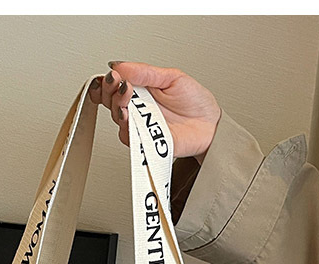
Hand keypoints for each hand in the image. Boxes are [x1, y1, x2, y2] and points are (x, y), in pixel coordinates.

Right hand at [88, 62, 220, 162]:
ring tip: (127, 97)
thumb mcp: (171, 77)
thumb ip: (145, 72)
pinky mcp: (147, 142)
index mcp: (141, 91)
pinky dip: (126, 128)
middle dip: (110, 92)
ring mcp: (142, 126)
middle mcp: (138, 109)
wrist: (211, 125)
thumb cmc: (195, 102)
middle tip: (120, 84)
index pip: (115, 86)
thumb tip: (120, 65)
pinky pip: (130, 138)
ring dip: (118, 107)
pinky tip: (129, 117)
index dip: (108, 81)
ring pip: (118, 119)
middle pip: (111, 102)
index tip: (113, 75)